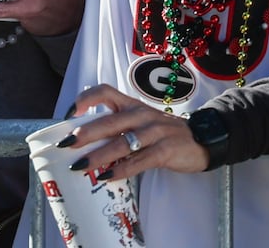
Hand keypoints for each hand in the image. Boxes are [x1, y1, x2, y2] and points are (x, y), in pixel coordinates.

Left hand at [62, 84, 209, 180]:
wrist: (202, 139)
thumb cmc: (163, 133)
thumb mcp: (141, 122)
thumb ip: (118, 127)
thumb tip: (85, 141)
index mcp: (132, 104)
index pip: (105, 91)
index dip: (85, 100)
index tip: (69, 114)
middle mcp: (141, 114)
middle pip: (109, 121)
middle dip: (85, 133)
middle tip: (66, 145)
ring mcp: (154, 132)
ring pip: (121, 143)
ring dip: (98, 156)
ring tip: (80, 166)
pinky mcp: (165, 150)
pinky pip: (140, 160)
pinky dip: (122, 170)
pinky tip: (107, 177)